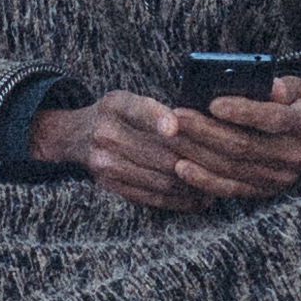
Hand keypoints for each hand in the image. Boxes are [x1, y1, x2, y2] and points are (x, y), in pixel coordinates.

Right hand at [39, 85, 300, 211]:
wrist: (74, 136)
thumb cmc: (116, 115)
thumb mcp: (128, 99)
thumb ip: (157, 109)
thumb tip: (205, 122)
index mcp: (116, 104)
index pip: (139, 109)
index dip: (157, 118)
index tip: (174, 126)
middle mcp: (107, 133)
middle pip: (158, 151)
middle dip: (196, 160)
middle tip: (226, 166)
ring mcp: (105, 162)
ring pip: (159, 177)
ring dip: (192, 184)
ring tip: (219, 185)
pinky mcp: (109, 184)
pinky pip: (149, 197)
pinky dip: (178, 200)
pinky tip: (199, 199)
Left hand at [170, 83, 300, 204]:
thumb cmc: (294, 105)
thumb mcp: (297, 89)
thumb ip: (283, 87)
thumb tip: (270, 86)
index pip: (273, 119)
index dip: (243, 112)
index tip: (213, 103)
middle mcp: (294, 155)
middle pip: (244, 145)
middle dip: (206, 131)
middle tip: (177, 117)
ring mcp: (278, 178)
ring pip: (232, 167)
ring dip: (198, 153)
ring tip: (173, 137)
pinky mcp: (263, 191)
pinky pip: (230, 188)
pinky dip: (203, 180)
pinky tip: (181, 167)